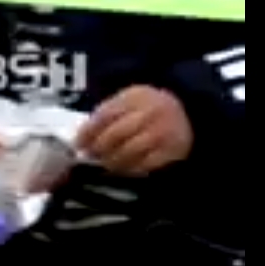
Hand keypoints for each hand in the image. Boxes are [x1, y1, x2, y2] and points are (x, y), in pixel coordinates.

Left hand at [76, 86, 193, 176]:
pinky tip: (123, 168)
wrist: (187, 113)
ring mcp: (163, 131)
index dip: (88, 131)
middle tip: (90, 155)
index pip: (106, 114)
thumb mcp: (129, 101)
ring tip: (105, 163)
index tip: (78, 143)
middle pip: (116, 134)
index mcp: (136, 96)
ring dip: (112, 160)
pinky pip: (146, 164)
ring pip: (130, 151)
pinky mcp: (172, 150)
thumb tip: (82, 137)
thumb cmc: (148, 109)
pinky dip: (130, 168)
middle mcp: (151, 112)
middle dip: (98, 147)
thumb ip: (107, 114)